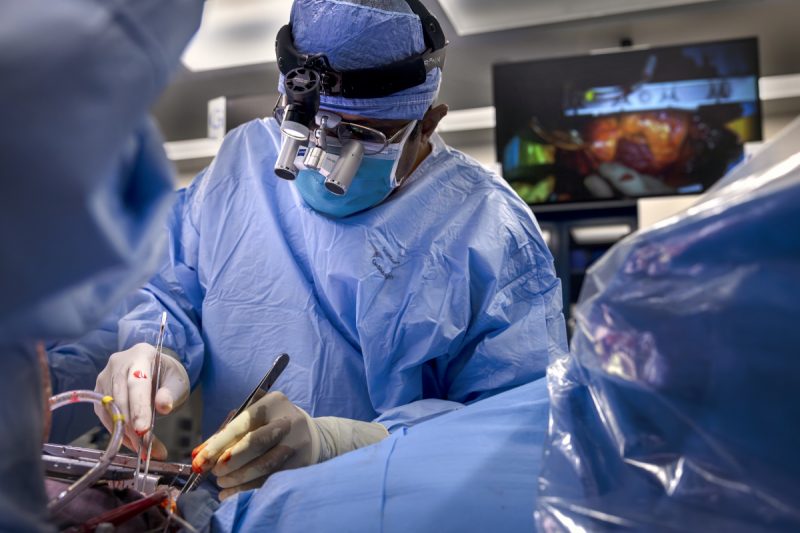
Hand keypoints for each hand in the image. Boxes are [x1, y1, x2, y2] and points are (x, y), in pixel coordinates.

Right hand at [94, 343, 189, 459]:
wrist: (155, 370)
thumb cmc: (168, 376)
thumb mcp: (178, 382)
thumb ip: (172, 393)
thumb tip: (163, 406)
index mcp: (141, 354)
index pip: (137, 383)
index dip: (139, 408)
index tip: (144, 430)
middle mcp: (118, 363)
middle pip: (121, 398)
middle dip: (132, 427)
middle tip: (147, 448)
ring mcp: (105, 377)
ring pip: (110, 410)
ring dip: (125, 433)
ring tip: (144, 449)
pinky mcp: (99, 392)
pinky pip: (105, 416)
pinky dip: (118, 432)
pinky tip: (132, 443)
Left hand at [192, 391, 387, 499]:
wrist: (310, 435)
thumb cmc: (271, 425)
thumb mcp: (253, 419)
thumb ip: (226, 433)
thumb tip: (198, 454)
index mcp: (274, 403)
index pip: (243, 423)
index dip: (219, 443)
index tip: (200, 459)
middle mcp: (288, 421)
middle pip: (256, 442)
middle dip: (230, 460)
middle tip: (214, 472)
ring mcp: (297, 444)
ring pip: (264, 465)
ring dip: (238, 477)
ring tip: (221, 482)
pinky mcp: (301, 464)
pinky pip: (271, 479)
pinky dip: (248, 488)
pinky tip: (231, 492)